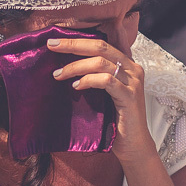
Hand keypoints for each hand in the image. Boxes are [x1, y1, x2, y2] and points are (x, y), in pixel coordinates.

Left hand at [47, 37, 152, 165]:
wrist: (132, 144)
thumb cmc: (114, 120)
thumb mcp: (103, 93)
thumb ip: (94, 77)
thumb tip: (64, 66)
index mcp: (126, 64)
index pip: (101, 44)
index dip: (77, 41)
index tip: (54, 41)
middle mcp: (133, 69)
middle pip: (100, 47)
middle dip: (73, 45)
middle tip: (52, 45)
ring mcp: (133, 81)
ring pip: (100, 63)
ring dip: (75, 67)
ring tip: (58, 74)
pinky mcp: (130, 96)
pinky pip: (106, 81)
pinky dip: (88, 80)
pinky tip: (76, 86)